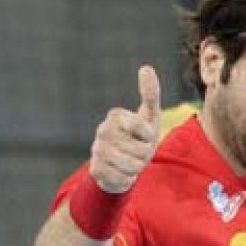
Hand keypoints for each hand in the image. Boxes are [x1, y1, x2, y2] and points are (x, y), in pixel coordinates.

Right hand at [88, 65, 162, 193]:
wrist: (121, 166)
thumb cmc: (140, 138)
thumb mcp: (150, 116)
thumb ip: (150, 93)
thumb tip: (145, 67)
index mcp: (115, 115)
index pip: (140, 126)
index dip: (149, 136)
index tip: (145, 135)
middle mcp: (102, 130)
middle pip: (141, 149)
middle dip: (145, 155)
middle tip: (138, 152)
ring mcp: (97, 149)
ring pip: (132, 165)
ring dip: (137, 167)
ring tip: (131, 162)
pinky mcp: (95, 168)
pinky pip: (122, 177)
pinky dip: (127, 178)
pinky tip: (121, 172)